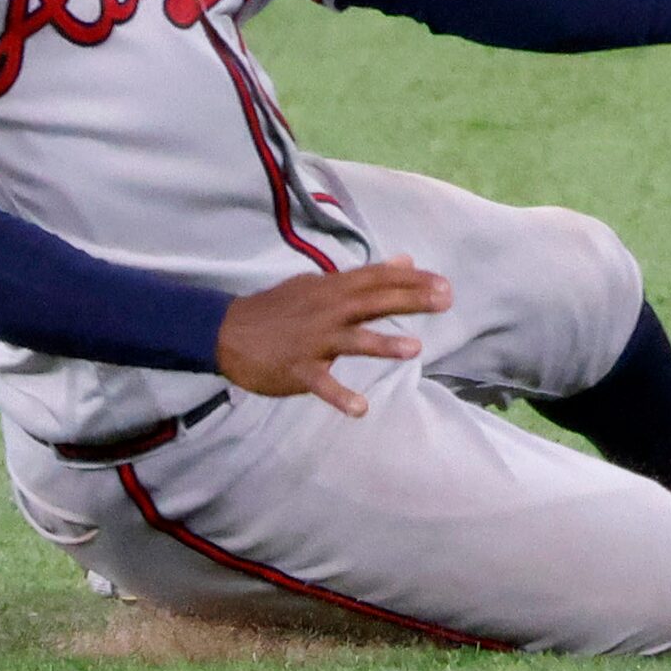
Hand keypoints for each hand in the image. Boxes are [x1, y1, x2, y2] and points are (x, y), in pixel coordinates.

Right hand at [215, 254, 450, 417]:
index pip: (376, 279)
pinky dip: (340, 396)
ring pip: (352, 341)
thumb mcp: (318, 285)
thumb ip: (362, 277)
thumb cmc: (278, 308)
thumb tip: (404, 261)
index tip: (443, 282)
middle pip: (372, 302)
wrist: (226, 332)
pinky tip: (361, 409)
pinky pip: (322, 384)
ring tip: (414, 349)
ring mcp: (312, 342)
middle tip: (444, 300)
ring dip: (382, 345)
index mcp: (330, 290)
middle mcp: (325, 311)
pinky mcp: (297, 370)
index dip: (411, 279)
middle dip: (409, 300)